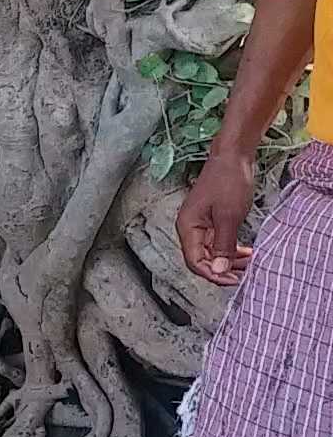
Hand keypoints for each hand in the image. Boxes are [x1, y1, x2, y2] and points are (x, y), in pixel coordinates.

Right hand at [176, 151, 256, 285]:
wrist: (232, 157)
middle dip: (223, 269)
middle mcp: (190, 228)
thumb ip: (223, 245)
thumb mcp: (229, 216)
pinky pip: (218, 243)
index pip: (194, 261)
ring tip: (249, 264)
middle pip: (202, 259)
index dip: (213, 274)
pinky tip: (245, 253)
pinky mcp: (211, 220)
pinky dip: (231, 250)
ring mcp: (201, 224)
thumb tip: (220, 270)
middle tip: (245, 274)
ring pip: (211, 252)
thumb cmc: (228, 181)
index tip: (234, 279)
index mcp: (188, 227)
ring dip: (229, 261)